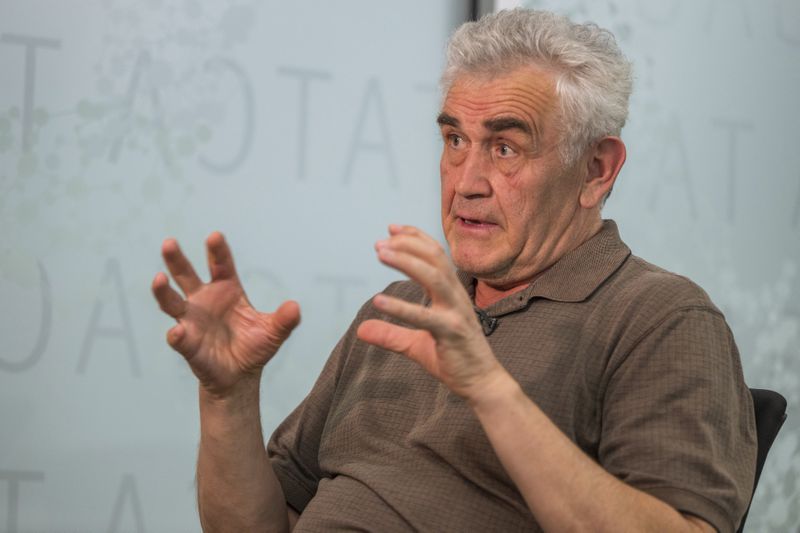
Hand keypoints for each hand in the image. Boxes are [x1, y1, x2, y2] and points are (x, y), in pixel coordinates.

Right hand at [151, 232, 299, 396]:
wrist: (240, 376)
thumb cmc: (254, 347)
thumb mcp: (273, 332)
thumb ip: (285, 320)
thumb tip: (295, 307)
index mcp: (227, 290)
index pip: (221, 265)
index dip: (218, 251)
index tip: (215, 237)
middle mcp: (204, 300)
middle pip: (186, 275)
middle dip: (177, 260)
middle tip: (169, 243)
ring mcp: (192, 321)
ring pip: (171, 302)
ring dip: (163, 291)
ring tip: (159, 278)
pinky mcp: (187, 344)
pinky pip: (179, 338)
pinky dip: (178, 336)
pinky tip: (178, 332)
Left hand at [356, 225, 504, 399]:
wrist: (482, 383)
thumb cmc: (454, 359)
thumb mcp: (415, 345)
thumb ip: (391, 335)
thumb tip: (361, 330)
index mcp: (451, 293)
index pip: (436, 255)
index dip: (415, 238)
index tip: (391, 229)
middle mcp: (456, 297)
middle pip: (434, 259)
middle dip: (407, 245)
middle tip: (380, 243)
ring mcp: (456, 313)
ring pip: (434, 277)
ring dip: (407, 261)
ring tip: (381, 254)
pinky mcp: (452, 332)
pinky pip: (425, 316)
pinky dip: (401, 306)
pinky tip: (379, 300)